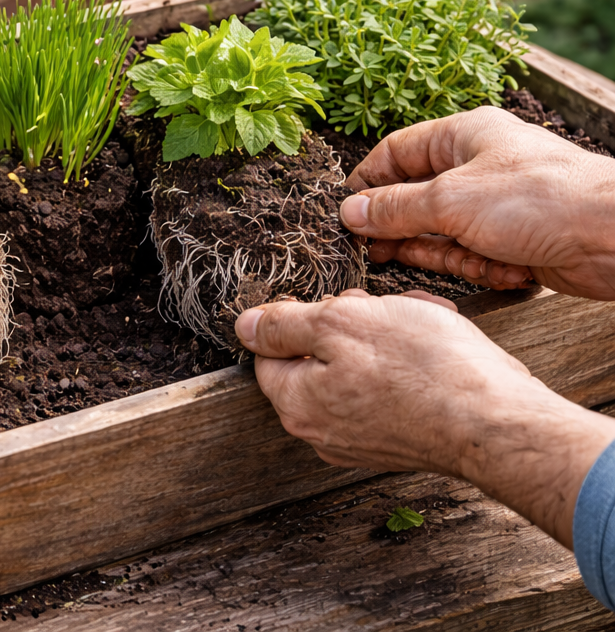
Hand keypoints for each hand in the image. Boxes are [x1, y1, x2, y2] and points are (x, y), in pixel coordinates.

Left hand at [237, 289, 614, 547]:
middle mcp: (323, 433)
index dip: (300, 316)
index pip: (270, 353)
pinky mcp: (403, 442)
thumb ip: (284, 325)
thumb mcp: (341, 322)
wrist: (500, 424)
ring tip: (420, 323)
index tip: (337, 302)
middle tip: (383, 310)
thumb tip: (244, 326)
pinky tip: (440, 347)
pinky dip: (412, 363)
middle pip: (317, 359)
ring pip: (359, 369)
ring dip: (387, 337)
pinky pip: (393, 389)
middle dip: (351, 325)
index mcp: (297, 405)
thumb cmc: (424, 369)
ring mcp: (364, 442)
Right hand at [343, 106, 614, 297]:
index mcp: (462, 136)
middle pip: (415, 197)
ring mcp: (497, 204)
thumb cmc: (539, 200)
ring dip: (445, 252)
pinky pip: (474, 253)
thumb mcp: (450, 201)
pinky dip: (480, 265)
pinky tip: (503, 268)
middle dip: (400, 227)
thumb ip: (395, 209)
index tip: (344, 214)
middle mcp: (478, 166)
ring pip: (443, 231)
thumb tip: (350, 212)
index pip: (395, 153)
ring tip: (462, 260)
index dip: (367, 183)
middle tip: (374, 252)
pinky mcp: (515, 239)